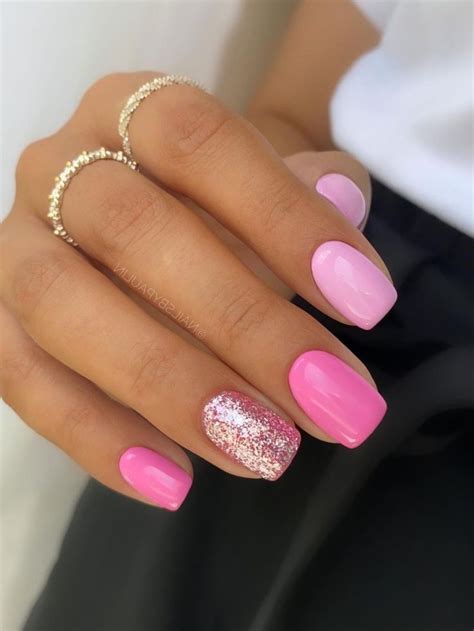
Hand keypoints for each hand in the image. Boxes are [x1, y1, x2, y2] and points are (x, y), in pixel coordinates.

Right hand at [0, 72, 395, 509]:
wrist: (142, 225)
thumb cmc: (216, 206)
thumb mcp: (270, 183)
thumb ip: (311, 186)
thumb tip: (342, 198)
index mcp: (131, 111)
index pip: (200, 143)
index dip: (284, 219)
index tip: (367, 305)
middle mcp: (59, 167)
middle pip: (133, 231)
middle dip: (241, 325)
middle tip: (330, 402)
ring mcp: (14, 246)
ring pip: (63, 307)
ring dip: (169, 389)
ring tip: (262, 452)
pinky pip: (19, 377)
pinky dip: (95, 434)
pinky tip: (174, 482)